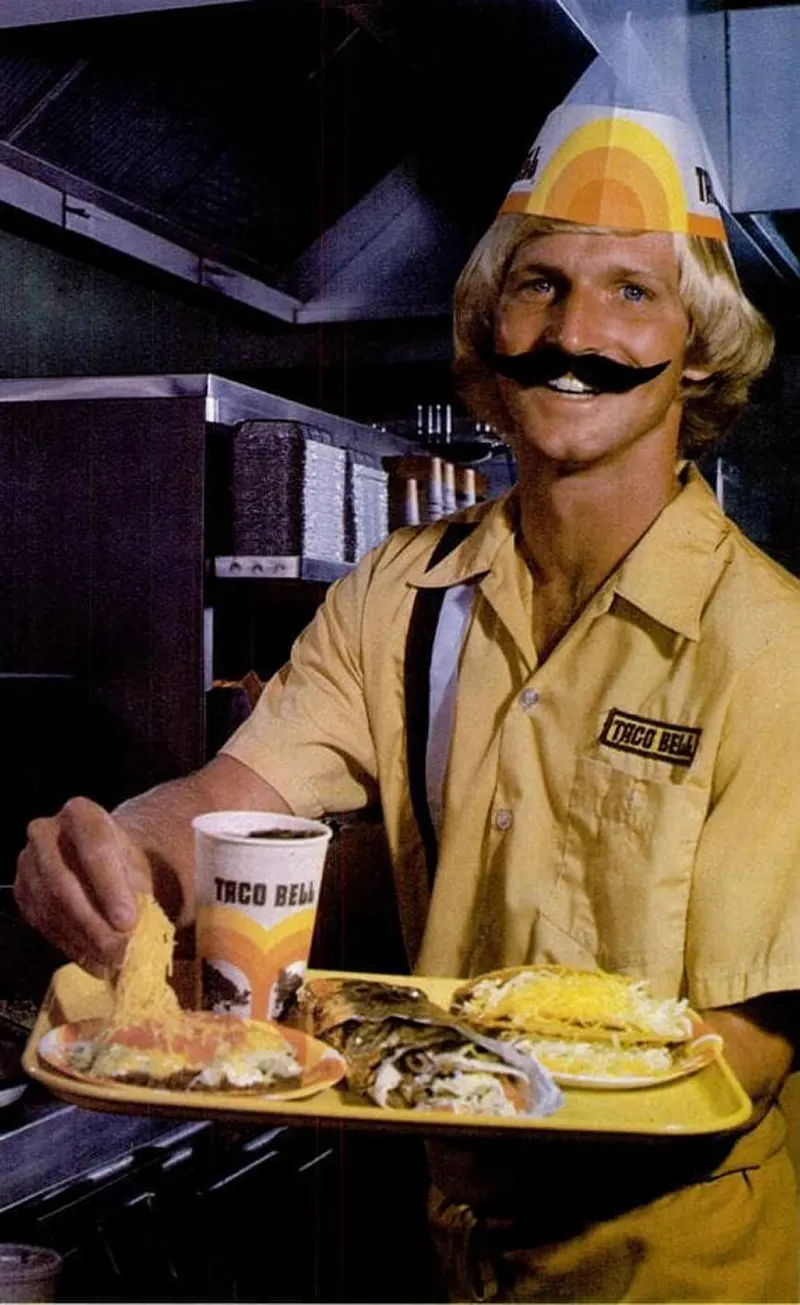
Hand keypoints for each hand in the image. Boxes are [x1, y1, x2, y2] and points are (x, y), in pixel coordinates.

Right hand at [14, 796, 151, 970]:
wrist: (98, 858)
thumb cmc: (123, 861)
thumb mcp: (139, 865)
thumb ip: (139, 891)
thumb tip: (137, 933)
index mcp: (81, 814)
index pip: (94, 848)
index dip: (110, 887)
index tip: (128, 922)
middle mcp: (45, 832)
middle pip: (64, 883)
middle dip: (94, 923)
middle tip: (120, 951)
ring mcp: (27, 862)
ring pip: (50, 908)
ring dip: (82, 939)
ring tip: (112, 960)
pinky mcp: (21, 891)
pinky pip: (42, 923)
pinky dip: (70, 945)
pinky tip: (93, 958)